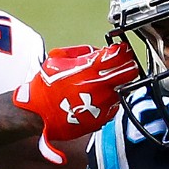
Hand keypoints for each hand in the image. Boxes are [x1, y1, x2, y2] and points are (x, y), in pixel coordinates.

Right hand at [13, 42, 138, 163]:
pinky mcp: (102, 118)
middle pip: (129, 73)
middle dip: (127, 66)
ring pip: (121, 90)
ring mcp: (103, 104)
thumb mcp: (57, 60)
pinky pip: (112, 106)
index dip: (122, 51)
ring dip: (114, 85)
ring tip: (98, 86)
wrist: (38, 115)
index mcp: (89, 69)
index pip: (119, 56)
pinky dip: (107, 101)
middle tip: (121, 65)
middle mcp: (100, 87)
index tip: (121, 50)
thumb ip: (80, 52)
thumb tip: (96, 51)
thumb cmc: (45, 88)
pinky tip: (93, 100)